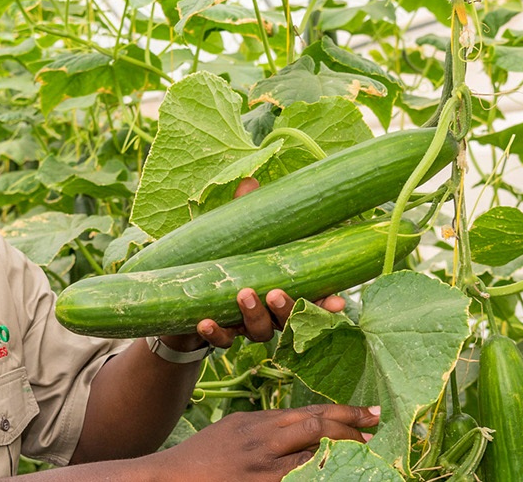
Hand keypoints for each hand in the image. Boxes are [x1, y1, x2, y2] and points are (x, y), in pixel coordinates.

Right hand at [146, 404, 380, 480]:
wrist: (170, 477)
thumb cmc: (204, 455)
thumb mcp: (236, 428)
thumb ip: (267, 426)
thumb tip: (302, 424)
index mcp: (260, 424)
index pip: (310, 413)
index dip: (345, 413)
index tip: (370, 414)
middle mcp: (264, 442)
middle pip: (317, 427)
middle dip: (352, 427)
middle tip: (376, 428)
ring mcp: (262, 468)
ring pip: (313, 454)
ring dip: (343, 453)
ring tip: (365, 453)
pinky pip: (298, 479)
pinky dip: (320, 474)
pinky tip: (336, 473)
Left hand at [157, 177, 346, 349]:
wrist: (185, 298)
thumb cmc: (224, 258)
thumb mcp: (236, 234)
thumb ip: (245, 212)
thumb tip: (249, 183)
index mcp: (284, 287)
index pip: (313, 300)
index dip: (326, 305)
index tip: (337, 302)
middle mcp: (271, 312)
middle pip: (289, 319)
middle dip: (287, 308)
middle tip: (276, 292)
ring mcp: (246, 326)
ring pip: (260, 332)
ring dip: (253, 316)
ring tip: (242, 294)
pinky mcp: (220, 335)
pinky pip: (221, 340)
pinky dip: (215, 333)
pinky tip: (205, 322)